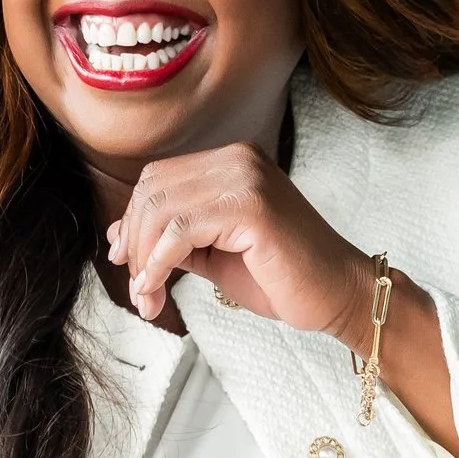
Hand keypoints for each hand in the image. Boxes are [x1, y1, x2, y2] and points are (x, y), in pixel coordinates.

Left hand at [103, 142, 458, 456]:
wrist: (338, 295)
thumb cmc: (284, 278)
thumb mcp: (213, 254)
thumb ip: (172, 239)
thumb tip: (119, 237)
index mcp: (231, 162)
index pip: (158, 179)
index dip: (132, 221)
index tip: (125, 263)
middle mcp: (237, 159)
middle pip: (153, 190)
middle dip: (134, 244)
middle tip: (139, 290)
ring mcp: (245, 178)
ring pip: (161, 210)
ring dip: (143, 260)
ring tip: (148, 298)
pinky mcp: (250, 207)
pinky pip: (180, 232)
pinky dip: (158, 264)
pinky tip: (158, 290)